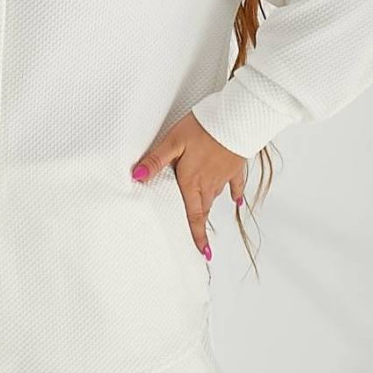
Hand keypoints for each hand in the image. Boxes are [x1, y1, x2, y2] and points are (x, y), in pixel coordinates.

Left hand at [131, 110, 246, 259]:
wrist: (236, 119)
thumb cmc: (202, 129)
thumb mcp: (172, 142)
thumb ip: (155, 161)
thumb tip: (136, 177)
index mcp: (192, 181)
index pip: (193, 215)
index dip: (196, 235)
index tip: (202, 253)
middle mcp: (209, 183)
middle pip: (203, 208)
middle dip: (200, 224)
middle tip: (200, 241)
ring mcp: (224, 175)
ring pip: (215, 196)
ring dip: (209, 206)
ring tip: (205, 216)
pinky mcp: (236, 165)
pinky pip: (235, 184)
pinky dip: (234, 193)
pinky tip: (236, 200)